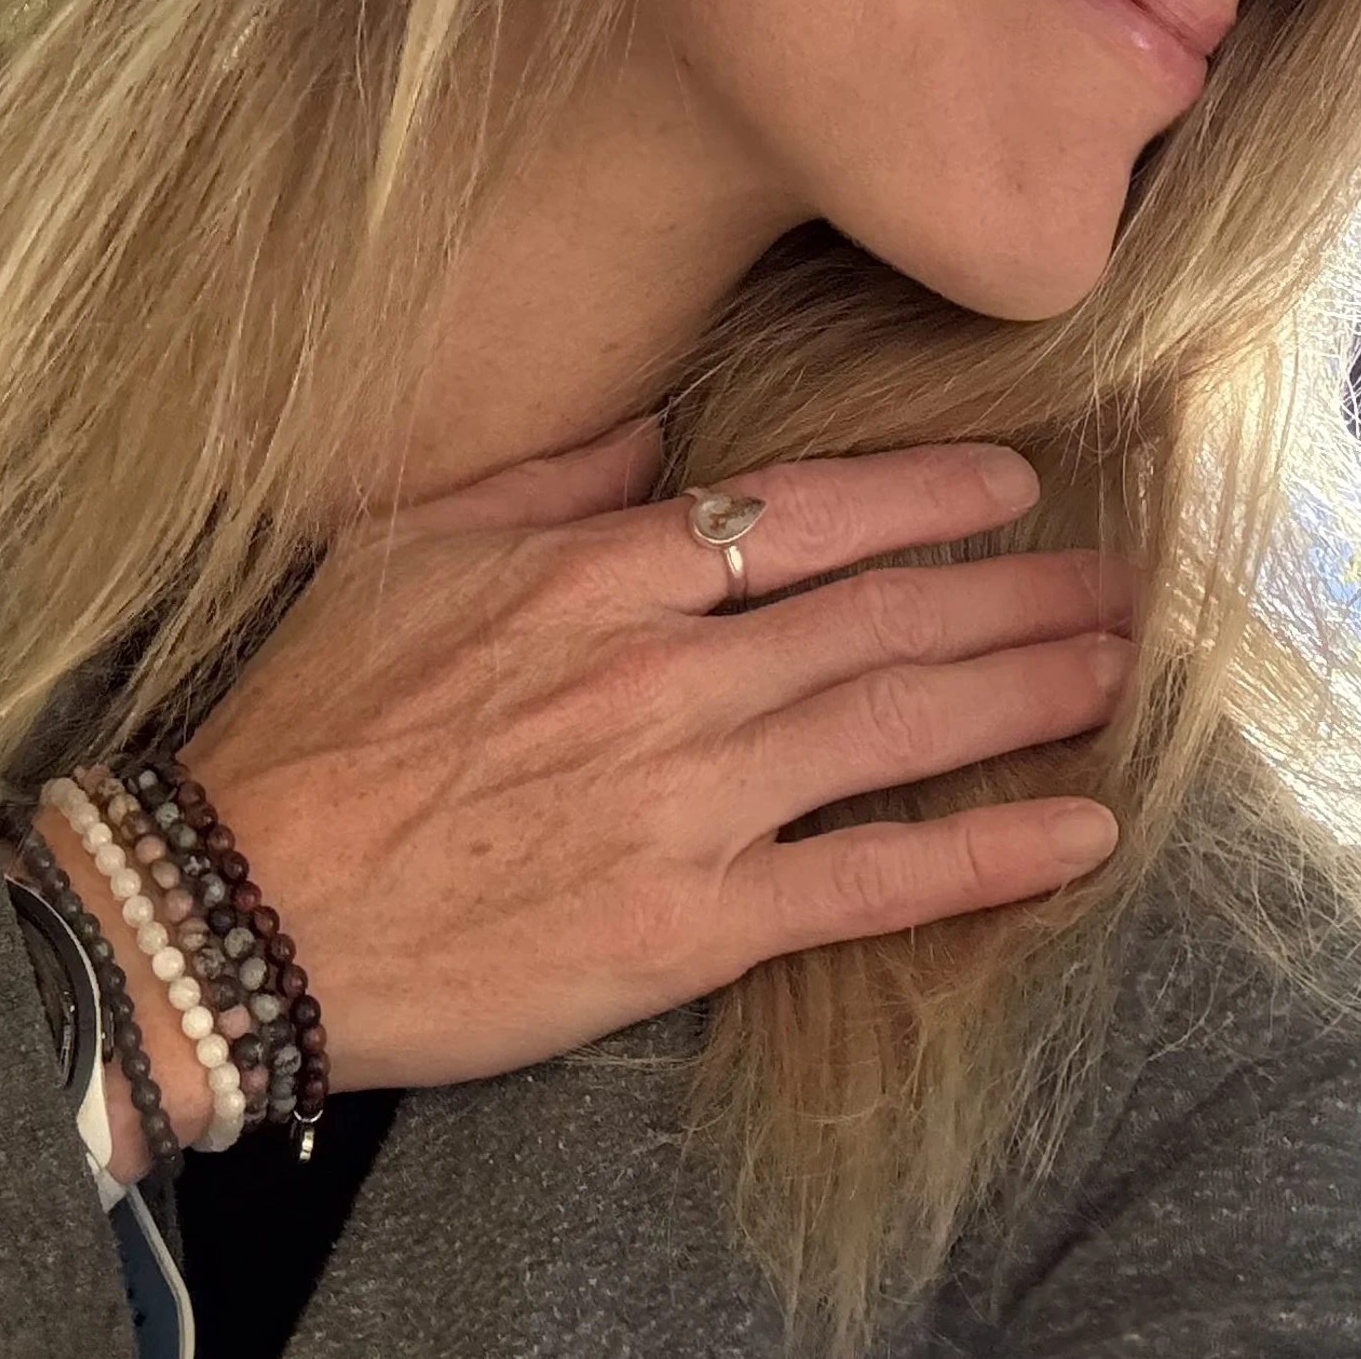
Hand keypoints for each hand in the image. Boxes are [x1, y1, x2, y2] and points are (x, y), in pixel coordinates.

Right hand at [176, 424, 1132, 1096]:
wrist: (241, 901)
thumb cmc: (310, 716)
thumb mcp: (403, 546)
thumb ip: (542, 477)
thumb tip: (651, 434)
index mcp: (593, 572)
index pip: (797, 510)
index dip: (921, 492)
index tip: (1009, 480)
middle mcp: (660, 673)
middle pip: (877, 616)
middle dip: (1012, 592)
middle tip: (1118, 579)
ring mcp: (682, 800)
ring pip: (893, 729)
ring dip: (1023, 693)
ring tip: (1117, 669)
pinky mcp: (686, 926)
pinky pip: (867, 884)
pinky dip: (983, 856)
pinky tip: (1075, 833)